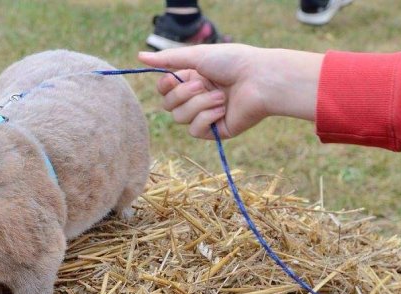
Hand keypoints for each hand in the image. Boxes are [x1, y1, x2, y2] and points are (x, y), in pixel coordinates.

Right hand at [138, 44, 323, 139]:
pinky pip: (195, 130)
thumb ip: (168, 59)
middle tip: (204, 84)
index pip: (164, 90)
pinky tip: (223, 109)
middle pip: (168, 106)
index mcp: (192, 79)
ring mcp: (206, 115)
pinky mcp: (215, 131)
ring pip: (180, 118)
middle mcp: (197, 98)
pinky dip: (207, 117)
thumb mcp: (197, 56)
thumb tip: (139, 56)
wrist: (260, 79)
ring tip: (221, 96)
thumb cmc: (233, 62)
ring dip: (199, 104)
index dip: (165, 86)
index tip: (174, 77)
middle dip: (183, 94)